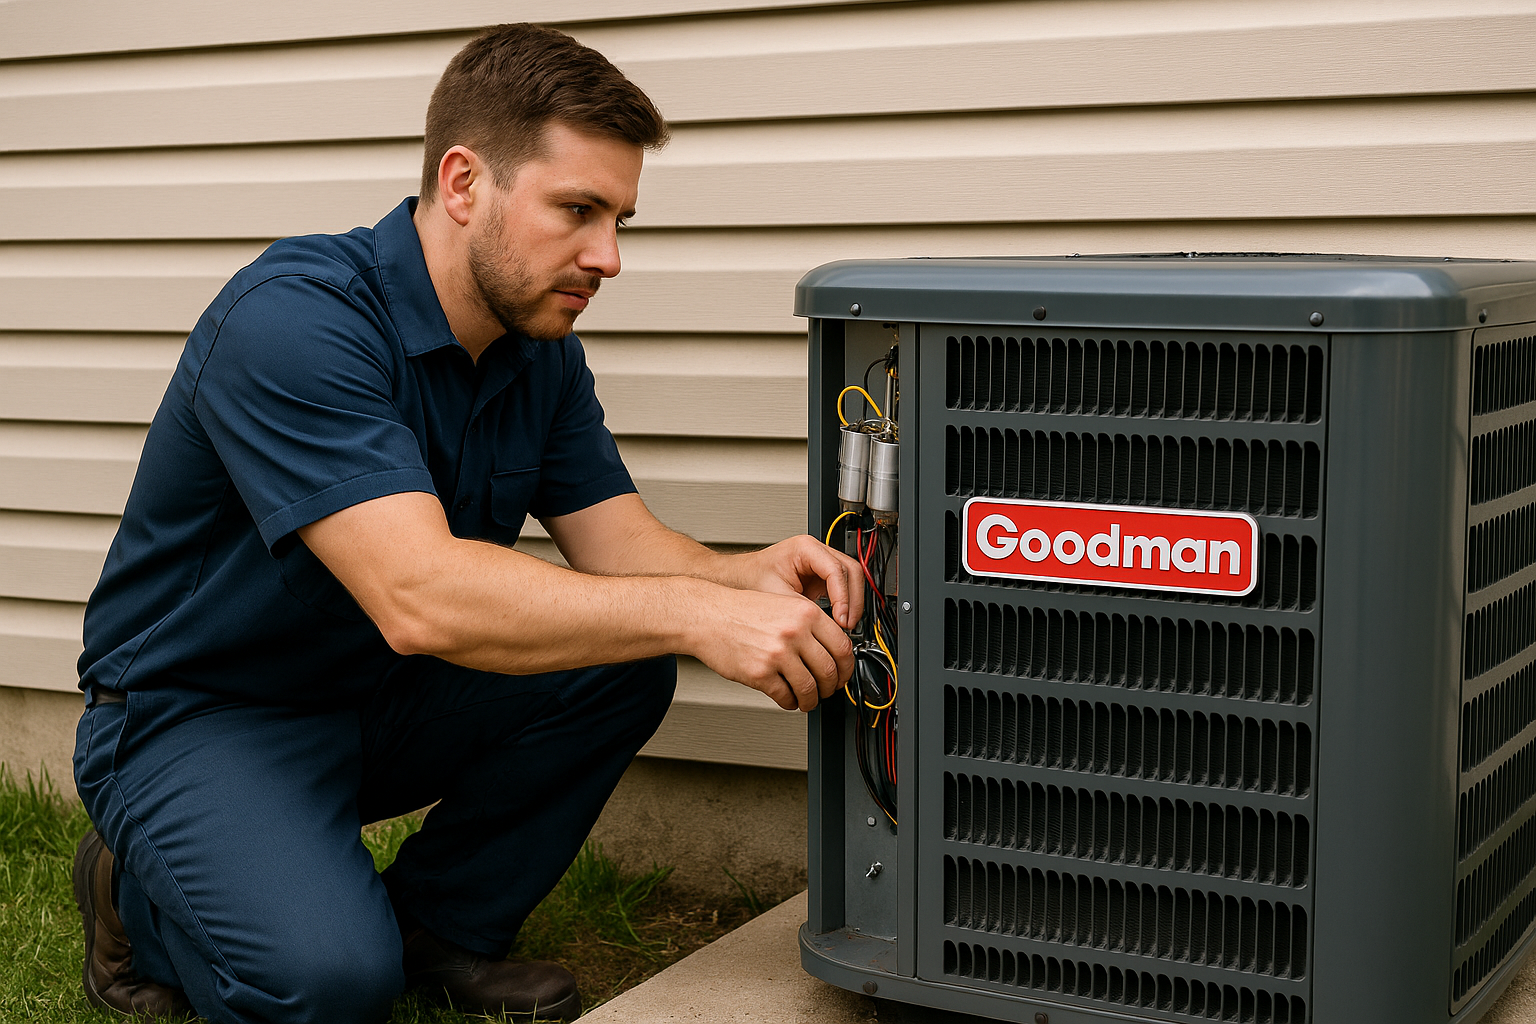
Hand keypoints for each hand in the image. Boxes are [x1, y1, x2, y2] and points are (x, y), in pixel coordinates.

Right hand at [686, 585, 854, 711]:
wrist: (707, 616)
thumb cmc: (740, 611)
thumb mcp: (783, 605)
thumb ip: (810, 625)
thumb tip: (833, 652)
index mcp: (805, 613)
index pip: (842, 647)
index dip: (847, 668)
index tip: (843, 674)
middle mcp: (794, 632)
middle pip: (829, 671)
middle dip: (831, 687)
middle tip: (826, 690)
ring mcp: (777, 654)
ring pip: (809, 688)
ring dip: (811, 700)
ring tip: (806, 699)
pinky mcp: (760, 673)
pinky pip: (785, 697)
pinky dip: (790, 702)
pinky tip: (787, 699)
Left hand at [729, 535, 865, 631]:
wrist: (739, 578)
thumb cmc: (750, 579)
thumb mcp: (777, 597)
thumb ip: (803, 609)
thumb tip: (827, 626)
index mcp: (805, 548)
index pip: (836, 570)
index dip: (842, 596)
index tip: (841, 618)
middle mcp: (816, 551)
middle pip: (851, 570)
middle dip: (853, 599)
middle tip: (848, 624)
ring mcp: (820, 562)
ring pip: (851, 578)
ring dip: (852, 602)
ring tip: (845, 624)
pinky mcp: (821, 576)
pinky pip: (843, 587)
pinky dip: (845, 603)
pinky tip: (838, 620)